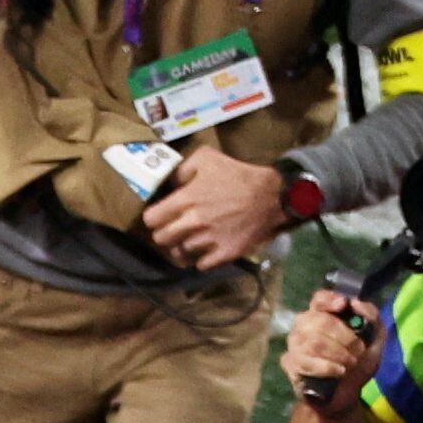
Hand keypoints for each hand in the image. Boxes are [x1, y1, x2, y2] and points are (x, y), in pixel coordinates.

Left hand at [141, 143, 291, 272]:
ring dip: (182, 246)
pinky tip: (206, 249)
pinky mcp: (223, 254)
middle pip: (161, 239)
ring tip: (189, 239)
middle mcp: (193, 222)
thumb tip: (169, 183)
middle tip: (172, 228)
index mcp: (186, 199)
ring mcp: (208, 240)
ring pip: (180, 253)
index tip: (158, 216)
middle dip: (164, 233)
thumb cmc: (238, 175)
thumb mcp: (207, 158)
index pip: (151, 219)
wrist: (271, 196)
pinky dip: (201, 259)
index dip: (152, 218)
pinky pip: (201, 265)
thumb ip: (182, 169)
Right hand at [284, 284, 378, 405]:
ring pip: (312, 341)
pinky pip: (305, 361)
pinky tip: (338, 372)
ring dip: (337, 353)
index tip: (343, 306)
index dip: (329, 300)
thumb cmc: (357, 364)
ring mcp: (295, 343)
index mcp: (323, 314)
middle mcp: (305, 325)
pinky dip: (326, 367)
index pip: (319, 299)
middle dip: (343, 336)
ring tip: (350, 364)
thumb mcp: (375, 340)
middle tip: (358, 351)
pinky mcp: (290, 363)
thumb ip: (371, 317)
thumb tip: (356, 303)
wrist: (345, 396)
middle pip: (318, 320)